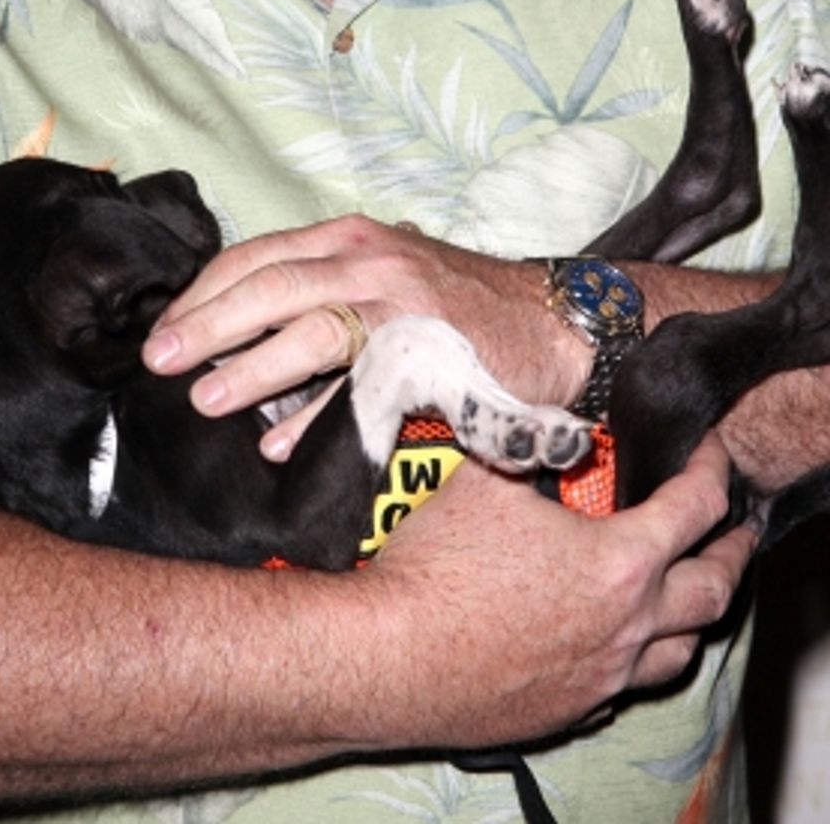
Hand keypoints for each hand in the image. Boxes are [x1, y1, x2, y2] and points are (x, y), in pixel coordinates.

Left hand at [142, 215, 588, 453]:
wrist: (552, 317)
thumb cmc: (455, 302)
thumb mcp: (382, 271)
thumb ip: (320, 286)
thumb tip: (235, 330)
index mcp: (348, 238)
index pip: (256, 255)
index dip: (204, 293)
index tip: (165, 329)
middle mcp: (369, 259)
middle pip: (270, 286)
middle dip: (208, 325)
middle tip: (161, 361)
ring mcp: (400, 303)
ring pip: (312, 328)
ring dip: (251, 368)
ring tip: (207, 399)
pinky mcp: (431, 352)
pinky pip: (361, 386)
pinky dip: (315, 417)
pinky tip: (277, 444)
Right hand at [363, 431, 756, 747]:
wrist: (391, 654)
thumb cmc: (439, 563)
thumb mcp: (487, 473)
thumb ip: (531, 437)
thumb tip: (551, 413)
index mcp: (620, 563)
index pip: (694, 507)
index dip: (709, 468)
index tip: (707, 449)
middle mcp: (627, 627)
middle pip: (712, 589)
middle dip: (731, 549)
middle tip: (733, 526)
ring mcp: (603, 678)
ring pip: (681, 651)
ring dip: (694, 612)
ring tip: (688, 587)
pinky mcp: (570, 710)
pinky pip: (628, 687)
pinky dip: (639, 657)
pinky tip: (617, 639)